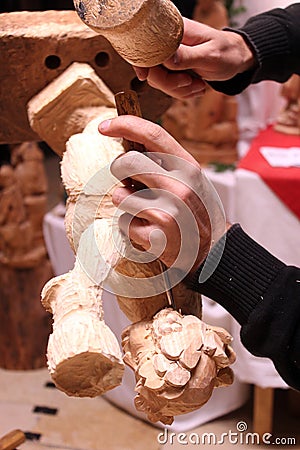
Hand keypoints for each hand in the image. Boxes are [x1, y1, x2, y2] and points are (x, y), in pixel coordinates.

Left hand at [99, 116, 225, 273]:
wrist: (210, 251)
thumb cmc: (193, 212)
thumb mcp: (188, 179)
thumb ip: (164, 163)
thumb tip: (128, 145)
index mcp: (188, 167)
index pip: (153, 135)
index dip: (125, 125)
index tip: (103, 126)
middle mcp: (180, 187)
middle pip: (126, 162)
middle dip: (119, 170)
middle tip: (129, 182)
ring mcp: (168, 211)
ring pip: (120, 195)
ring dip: (125, 203)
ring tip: (145, 213)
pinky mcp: (156, 236)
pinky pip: (123, 222)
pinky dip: (130, 227)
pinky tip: (148, 231)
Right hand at [134, 18, 254, 98]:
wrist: (235, 60)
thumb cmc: (226, 52)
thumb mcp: (209, 55)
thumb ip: (186, 57)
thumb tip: (165, 59)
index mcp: (173, 31)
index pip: (145, 44)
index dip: (141, 61)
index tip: (145, 76)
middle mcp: (167, 44)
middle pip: (150, 68)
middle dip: (168, 82)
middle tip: (189, 82)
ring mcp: (169, 59)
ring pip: (158, 82)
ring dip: (178, 90)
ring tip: (198, 85)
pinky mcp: (172, 71)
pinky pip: (167, 88)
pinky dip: (182, 93)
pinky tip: (197, 87)